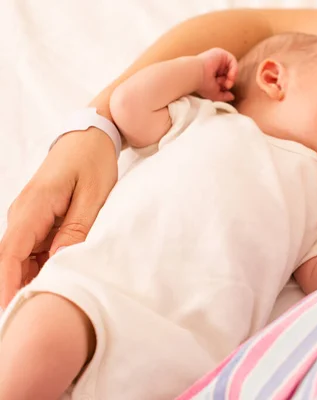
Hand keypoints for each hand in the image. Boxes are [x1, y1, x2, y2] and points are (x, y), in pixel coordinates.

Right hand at [0, 129, 116, 306]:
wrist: (90, 136)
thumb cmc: (92, 161)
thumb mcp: (94, 196)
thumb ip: (77, 229)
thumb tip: (60, 261)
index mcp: (33, 208)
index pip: (9, 253)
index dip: (7, 284)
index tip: (11, 311)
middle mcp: (22, 215)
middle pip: (11, 262)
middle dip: (18, 289)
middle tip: (36, 319)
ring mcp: (28, 218)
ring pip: (21, 259)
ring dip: (32, 279)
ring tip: (53, 304)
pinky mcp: (37, 220)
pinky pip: (33, 250)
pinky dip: (42, 266)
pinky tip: (59, 279)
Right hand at [196, 48, 237, 101]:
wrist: (195, 75)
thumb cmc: (201, 85)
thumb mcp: (214, 94)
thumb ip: (224, 96)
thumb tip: (232, 97)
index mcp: (211, 73)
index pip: (225, 79)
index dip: (226, 85)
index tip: (222, 89)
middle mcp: (214, 64)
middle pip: (229, 73)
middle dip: (228, 82)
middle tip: (225, 87)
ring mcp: (217, 58)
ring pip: (232, 67)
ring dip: (232, 77)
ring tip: (227, 83)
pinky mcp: (219, 52)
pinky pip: (233, 60)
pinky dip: (234, 70)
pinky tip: (230, 77)